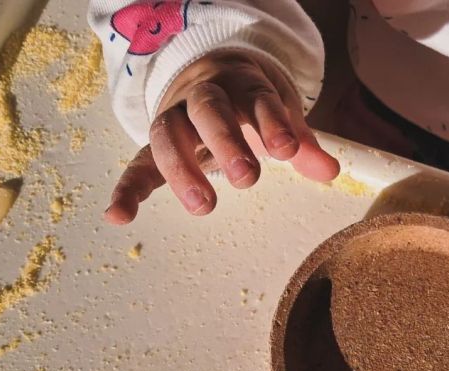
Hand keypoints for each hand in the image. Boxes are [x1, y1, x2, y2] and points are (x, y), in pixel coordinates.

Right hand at [105, 51, 339, 224]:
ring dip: (183, 169)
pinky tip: (118, 216)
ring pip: (169, 133)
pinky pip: (137, 163)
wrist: (211, 75)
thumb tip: (330, 171)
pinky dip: (127, 189)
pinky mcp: (155, 146)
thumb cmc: (250, 102)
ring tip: (204, 206)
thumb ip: (302, 143)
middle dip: (227, 142)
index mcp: (240, 83)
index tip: (287, 150)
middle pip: (208, 110)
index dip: (271, 122)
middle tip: (248, 178)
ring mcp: (175, 118)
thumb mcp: (280, 115)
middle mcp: (203, 95)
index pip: (256, 98)